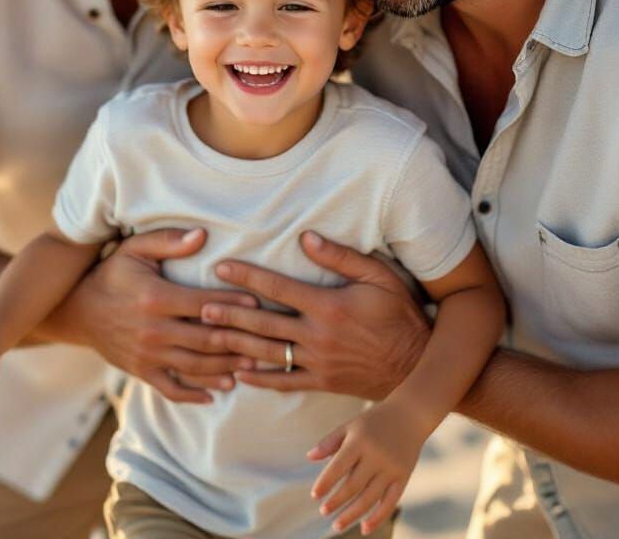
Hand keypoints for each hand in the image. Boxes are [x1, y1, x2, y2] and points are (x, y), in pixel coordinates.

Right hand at [43, 228, 257, 403]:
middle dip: (239, 341)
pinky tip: (218, 393)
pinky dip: (196, 394)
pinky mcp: (142, 372)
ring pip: (195, 367)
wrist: (78, 310)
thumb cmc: (114, 272)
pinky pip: (172, 389)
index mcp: (156, 298)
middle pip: (206, 340)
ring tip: (254, 366)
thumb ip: (169, 241)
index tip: (260, 304)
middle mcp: (154, 330)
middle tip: (269, 341)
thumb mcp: (136, 248)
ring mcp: (148, 355)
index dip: (234, 305)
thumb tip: (202, 235)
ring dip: (226, 368)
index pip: (204, 304)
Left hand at [200, 231, 429, 399]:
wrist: (418, 363)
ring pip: (268, 353)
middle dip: (230, 313)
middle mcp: (317, 336)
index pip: (278, 287)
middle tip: (200, 306)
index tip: (221, 267)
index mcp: (328, 306)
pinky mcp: (322, 382)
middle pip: (264, 322)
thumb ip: (341, 257)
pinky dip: (259, 378)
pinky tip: (238, 373)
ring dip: (236, 343)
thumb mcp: (378, 277)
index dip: (247, 276)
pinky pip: (284, 382)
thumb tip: (307, 236)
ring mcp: (318, 362)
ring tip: (209, 335)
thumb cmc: (399, 313)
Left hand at [307, 400, 426, 534]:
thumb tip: (309, 457)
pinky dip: (377, 518)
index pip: (338, 466)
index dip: (325, 482)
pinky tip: (364, 528)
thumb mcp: (351, 425)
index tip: (314, 495)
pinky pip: (390, 502)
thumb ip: (330, 441)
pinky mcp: (403, 477)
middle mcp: (376, 455)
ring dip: (352, 515)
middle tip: (324, 512)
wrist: (409, 414)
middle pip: (353, 485)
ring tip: (337, 525)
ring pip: (370, 498)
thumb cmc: (374, 421)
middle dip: (336, 501)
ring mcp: (391, 468)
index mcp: (359, 441)